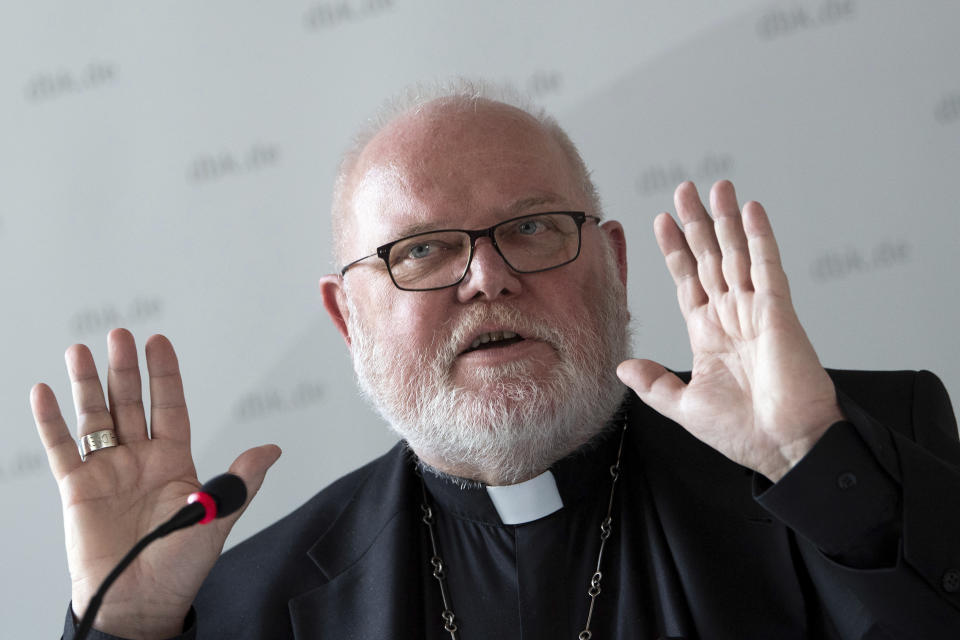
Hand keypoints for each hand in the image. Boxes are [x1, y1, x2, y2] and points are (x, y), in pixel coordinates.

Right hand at [31, 329, 280, 638]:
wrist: (138, 603)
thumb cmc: (179, 567)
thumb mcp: (217, 519)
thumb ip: (240, 481)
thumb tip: (272, 449)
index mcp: (173, 462)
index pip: (169, 407)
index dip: (164, 375)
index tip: (158, 342)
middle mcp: (139, 460)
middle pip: (129, 403)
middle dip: (124, 369)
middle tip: (119, 335)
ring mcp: (106, 472)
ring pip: (95, 418)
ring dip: (87, 384)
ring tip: (80, 350)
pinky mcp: (77, 490)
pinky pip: (62, 449)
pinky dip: (51, 421)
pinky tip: (44, 391)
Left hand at [617, 181, 842, 481]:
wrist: (785, 447)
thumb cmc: (744, 433)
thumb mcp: (685, 406)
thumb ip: (654, 384)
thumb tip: (623, 368)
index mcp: (708, 334)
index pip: (687, 281)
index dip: (674, 251)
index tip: (661, 222)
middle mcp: (731, 316)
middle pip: (709, 258)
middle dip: (696, 223)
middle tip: (684, 190)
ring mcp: (755, 310)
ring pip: (736, 253)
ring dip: (725, 219)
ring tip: (715, 187)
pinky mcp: (778, 311)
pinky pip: (767, 265)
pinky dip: (759, 236)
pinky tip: (750, 210)